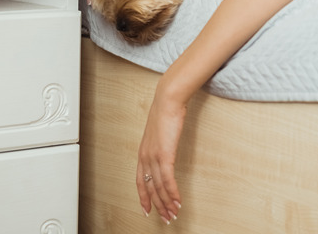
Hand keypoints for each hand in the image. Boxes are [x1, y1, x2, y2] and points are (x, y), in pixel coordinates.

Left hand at [137, 84, 186, 224]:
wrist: (168, 101)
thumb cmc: (165, 112)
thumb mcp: (159, 132)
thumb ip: (160, 143)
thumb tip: (165, 149)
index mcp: (142, 152)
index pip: (139, 181)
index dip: (143, 197)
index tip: (147, 210)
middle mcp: (145, 157)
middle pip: (150, 188)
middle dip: (158, 205)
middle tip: (165, 218)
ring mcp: (154, 157)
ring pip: (159, 187)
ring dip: (167, 202)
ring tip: (174, 213)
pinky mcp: (165, 155)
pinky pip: (168, 180)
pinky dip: (173, 192)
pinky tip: (177, 201)